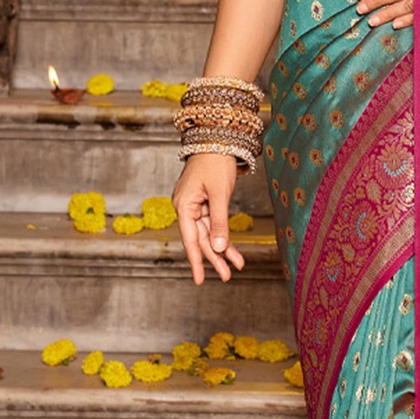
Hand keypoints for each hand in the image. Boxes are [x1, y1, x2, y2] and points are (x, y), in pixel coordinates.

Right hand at [173, 151, 246, 284]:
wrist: (218, 138)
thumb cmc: (215, 162)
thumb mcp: (219, 194)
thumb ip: (219, 222)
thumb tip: (218, 248)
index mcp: (183, 206)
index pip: (191, 239)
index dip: (197, 261)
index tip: (200, 280)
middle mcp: (187, 208)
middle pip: (201, 239)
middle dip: (215, 258)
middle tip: (227, 277)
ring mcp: (196, 205)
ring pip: (209, 233)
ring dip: (222, 249)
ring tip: (236, 266)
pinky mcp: (206, 202)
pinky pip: (214, 223)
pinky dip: (224, 235)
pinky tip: (232, 249)